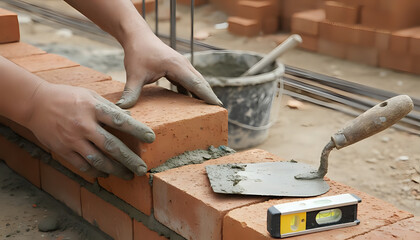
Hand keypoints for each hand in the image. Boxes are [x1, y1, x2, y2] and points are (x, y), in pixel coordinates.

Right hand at [25, 83, 154, 178]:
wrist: (35, 103)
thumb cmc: (67, 97)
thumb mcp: (90, 95)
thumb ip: (109, 107)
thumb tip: (130, 116)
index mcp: (93, 108)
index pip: (120, 120)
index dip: (137, 130)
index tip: (151, 138)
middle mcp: (84, 125)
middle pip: (112, 146)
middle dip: (129, 160)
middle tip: (142, 169)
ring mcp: (72, 139)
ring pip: (98, 160)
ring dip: (115, 170)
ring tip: (128, 175)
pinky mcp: (63, 150)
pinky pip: (83, 166)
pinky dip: (96, 172)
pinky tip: (106, 174)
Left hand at [116, 33, 221, 107]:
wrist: (137, 36)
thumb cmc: (137, 52)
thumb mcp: (134, 74)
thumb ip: (131, 92)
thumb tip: (123, 109)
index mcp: (177, 66)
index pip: (196, 83)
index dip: (207, 95)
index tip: (218, 105)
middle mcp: (183, 65)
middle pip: (201, 82)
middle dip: (209, 96)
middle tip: (219, 111)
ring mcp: (181, 65)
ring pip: (196, 80)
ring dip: (202, 93)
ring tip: (209, 108)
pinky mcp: (177, 67)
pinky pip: (188, 80)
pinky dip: (192, 90)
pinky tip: (191, 101)